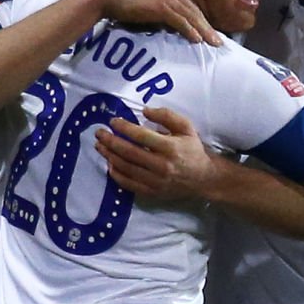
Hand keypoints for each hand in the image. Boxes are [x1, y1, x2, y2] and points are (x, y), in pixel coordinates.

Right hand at [92, 0, 220, 45]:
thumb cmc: (124, 1)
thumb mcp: (148, 2)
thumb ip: (162, 10)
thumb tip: (173, 26)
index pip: (190, 6)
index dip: (201, 20)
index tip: (209, 32)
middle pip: (195, 11)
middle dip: (207, 27)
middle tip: (218, 41)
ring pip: (191, 16)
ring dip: (203, 31)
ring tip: (213, 43)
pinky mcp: (161, 6)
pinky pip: (180, 21)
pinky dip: (190, 31)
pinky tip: (197, 40)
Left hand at [95, 107, 218, 200]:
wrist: (204, 179)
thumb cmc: (193, 149)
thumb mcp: (186, 128)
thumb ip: (167, 116)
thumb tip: (144, 111)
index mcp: (170, 147)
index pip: (140, 136)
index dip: (124, 127)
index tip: (113, 121)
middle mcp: (161, 165)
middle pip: (129, 152)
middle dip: (110, 141)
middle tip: (99, 133)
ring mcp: (155, 181)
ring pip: (126, 168)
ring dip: (110, 156)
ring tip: (100, 146)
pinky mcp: (152, 192)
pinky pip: (128, 184)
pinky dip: (116, 174)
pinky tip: (109, 165)